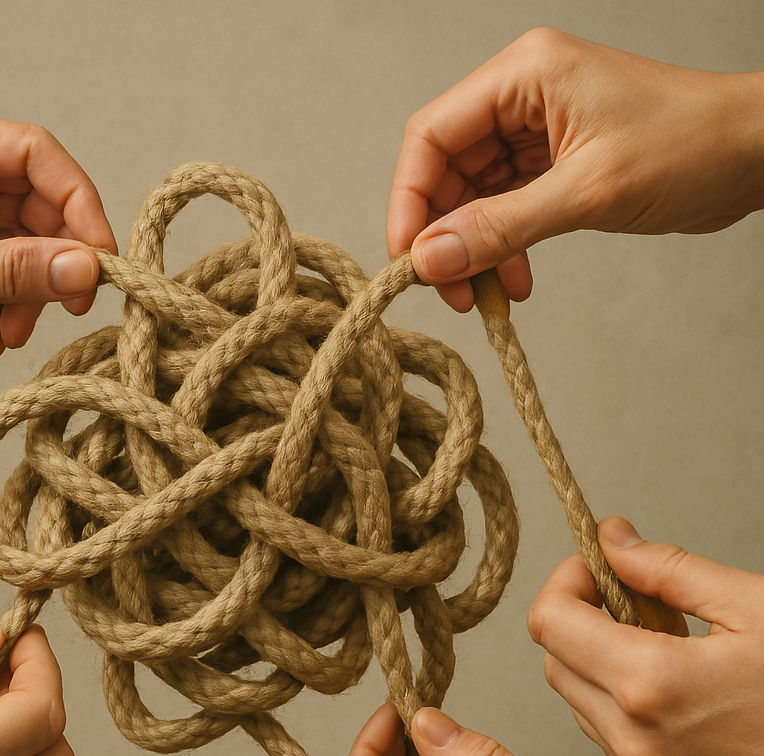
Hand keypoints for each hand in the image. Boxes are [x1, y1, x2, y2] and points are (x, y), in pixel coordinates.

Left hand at [0, 97, 116, 370]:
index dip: (78, 205)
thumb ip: (8, 271)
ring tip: (3, 337)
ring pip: (12, 244)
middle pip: (30, 204)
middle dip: (46, 264)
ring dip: (19, 295)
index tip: (101, 261)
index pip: (34, 154)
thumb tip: (84, 269)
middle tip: (60, 311)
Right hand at [387, 28, 763, 310]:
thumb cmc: (690, 145)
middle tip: (450, 290)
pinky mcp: (551, 164)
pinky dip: (503, 249)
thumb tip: (430, 260)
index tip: (410, 260)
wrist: (755, 154)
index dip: (410, 201)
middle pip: (445, 171)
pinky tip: (514, 282)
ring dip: (473, 250)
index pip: (431, 136)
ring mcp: (534, 132)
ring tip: (484, 296)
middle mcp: (520, 98)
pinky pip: (504, 211)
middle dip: (444, 236)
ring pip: (472, 198)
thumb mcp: (586, 191)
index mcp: (522, 76)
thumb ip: (501, 226)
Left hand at [529, 516, 763, 755]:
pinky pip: (612, 743)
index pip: (549, 621)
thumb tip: (613, 539)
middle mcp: (636, 741)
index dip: (566, 581)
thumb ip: (670, 571)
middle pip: (556, 661)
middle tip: (641, 603)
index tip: (598, 567)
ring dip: (601, 666)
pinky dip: (625, 708)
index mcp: (652, 684)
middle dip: (582, 621)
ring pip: (580, 704)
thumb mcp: (759, 610)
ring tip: (671, 648)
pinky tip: (682, 694)